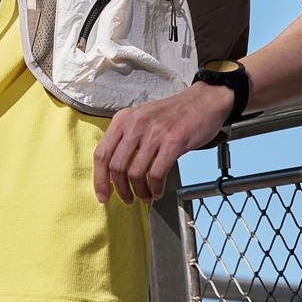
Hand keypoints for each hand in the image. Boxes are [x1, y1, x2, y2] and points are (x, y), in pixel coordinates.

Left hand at [93, 80, 233, 205]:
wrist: (202, 101)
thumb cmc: (172, 114)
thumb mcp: (141, 119)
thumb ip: (126, 140)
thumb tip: (113, 173)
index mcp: (123, 119)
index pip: (102, 153)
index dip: (99, 179)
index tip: (102, 195)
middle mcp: (135, 124)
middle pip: (116, 167)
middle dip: (120, 190)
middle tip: (126, 200)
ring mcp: (154, 133)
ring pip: (135, 174)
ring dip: (139, 192)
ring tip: (145, 196)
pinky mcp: (173, 142)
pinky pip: (157, 174)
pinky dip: (155, 188)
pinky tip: (157, 191)